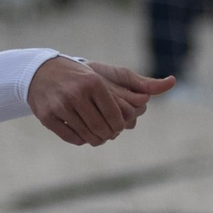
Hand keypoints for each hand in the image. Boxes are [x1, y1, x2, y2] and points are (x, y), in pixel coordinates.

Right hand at [27, 56, 173, 146]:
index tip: (118, 127)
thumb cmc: (82, 76)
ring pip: (87, 136)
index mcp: (94, 83)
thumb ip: (140, 82)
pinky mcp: (48, 117)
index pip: (116, 117)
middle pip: (102, 129)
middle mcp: (76, 94)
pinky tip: (82, 134)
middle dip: (108, 135)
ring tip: (97, 136)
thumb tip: (172, 82)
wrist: (40, 73)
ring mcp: (61, 106)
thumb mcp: (109, 75)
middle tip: (108, 134)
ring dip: (95, 140)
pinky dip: (80, 140)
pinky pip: (71, 138)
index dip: (120, 127)